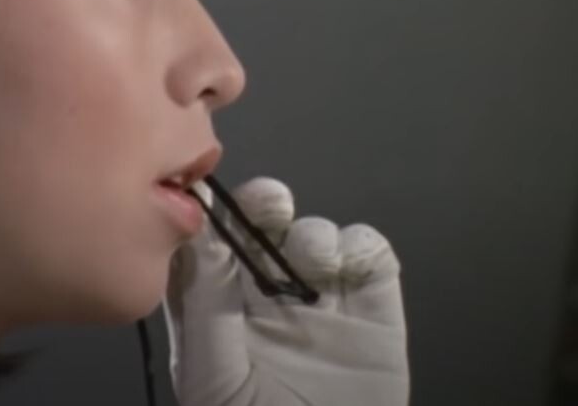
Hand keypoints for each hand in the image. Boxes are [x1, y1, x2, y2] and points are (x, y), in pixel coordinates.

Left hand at [163, 177, 408, 405]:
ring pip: (314, 232)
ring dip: (312, 235)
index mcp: (219, 305)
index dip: (209, 214)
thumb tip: (204, 238)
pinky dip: (361, 248)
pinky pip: (370, 254)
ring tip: (312, 268)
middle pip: (264, 223)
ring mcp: (322, 297)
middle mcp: (267, 293)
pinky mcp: (373, 308)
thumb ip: (205, 306)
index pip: (210, 240)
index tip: (208, 200)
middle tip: (268, 208)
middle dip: (265, 204)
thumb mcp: (212, 377)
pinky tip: (347, 273)